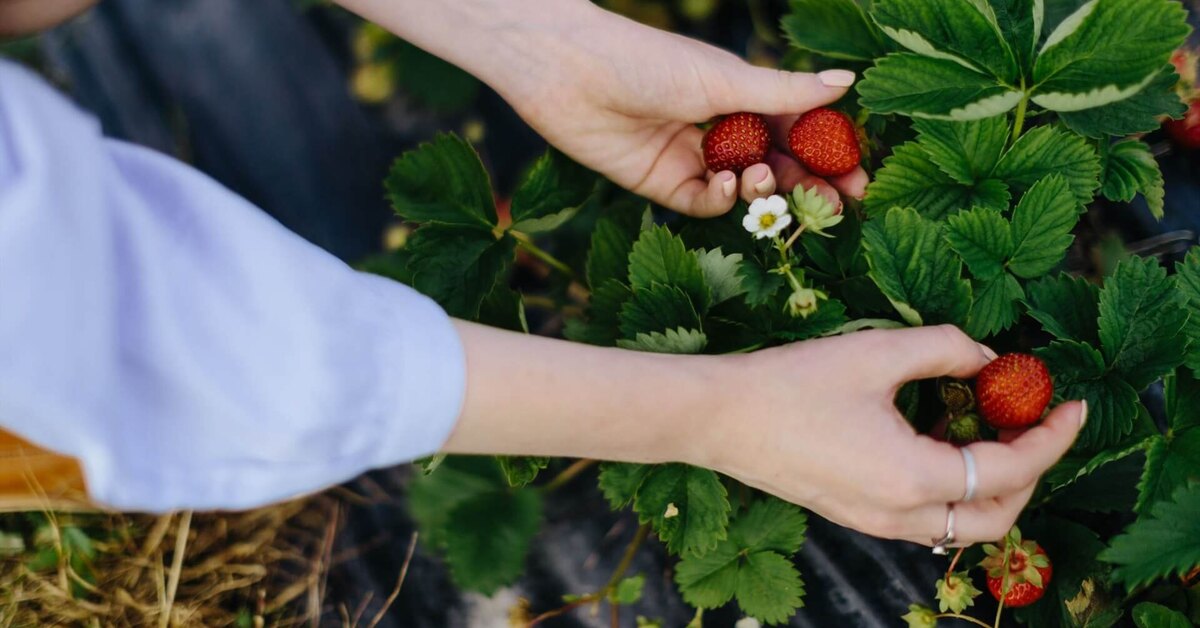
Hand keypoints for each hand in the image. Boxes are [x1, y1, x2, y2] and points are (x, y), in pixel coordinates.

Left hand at [488, 3, 869, 216]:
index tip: (859, 180)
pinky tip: (726, 183)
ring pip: (743, 188)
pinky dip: (720, 199)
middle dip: (805, 185)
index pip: (796, 129)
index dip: (827, 155)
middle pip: (775, 166)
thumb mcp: (723, 79)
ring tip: (763, 178)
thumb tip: (846, 84)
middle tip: (834, 205)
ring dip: (762, 189)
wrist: (567, 72)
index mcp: (740, 93)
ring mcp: (691, 157)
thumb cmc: (646, 61)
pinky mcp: (660, 183)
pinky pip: (704, 202)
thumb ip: (784, 92)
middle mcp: (719, 127)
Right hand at [696, 326, 1085, 545]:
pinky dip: (950, 488)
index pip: (1010, 470)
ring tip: (987, 426)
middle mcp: (899, 515)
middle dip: (1030, 473)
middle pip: (995, 517)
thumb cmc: (790, 383)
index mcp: (913, 479)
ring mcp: (873, 521)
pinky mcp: (853, 513)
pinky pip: (923, 516)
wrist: (717, 418)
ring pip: (958, 524)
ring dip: (989, 484)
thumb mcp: (876, 352)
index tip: (1073, 404)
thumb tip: (987, 358)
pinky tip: (936, 438)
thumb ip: (946, 348)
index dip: (1052, 437)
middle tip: (1034, 423)